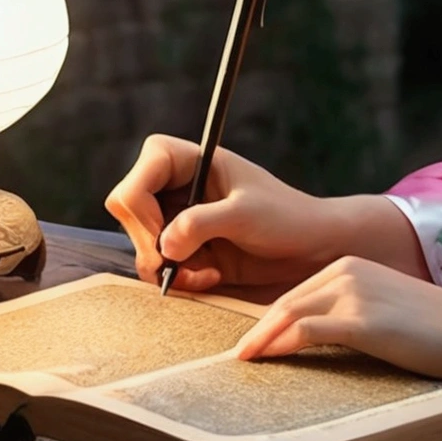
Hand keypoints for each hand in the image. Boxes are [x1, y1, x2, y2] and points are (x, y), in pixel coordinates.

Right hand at [105, 135, 345, 292]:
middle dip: (151, 243)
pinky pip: (158, 268)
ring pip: (140, 245)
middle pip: (128, 212)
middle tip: (180, 260)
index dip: (141, 205)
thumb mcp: (245, 214)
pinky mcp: (185, 250)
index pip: (138, 176)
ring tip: (206, 272)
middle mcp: (176, 187)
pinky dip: (178, 279)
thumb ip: (201, 224)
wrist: (313, 249)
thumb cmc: (287, 218)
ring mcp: (177, 220)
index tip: (168, 232)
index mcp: (189, 161)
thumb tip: (165, 247)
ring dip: (166, 267)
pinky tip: (209, 277)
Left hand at [236, 255, 441, 380]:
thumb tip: (322, 338)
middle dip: (258, 328)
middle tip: (237, 354)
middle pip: (286, 301)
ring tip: (243, 360)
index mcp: (351, 266)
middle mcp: (347, 271)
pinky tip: (267, 359)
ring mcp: (354, 293)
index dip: (270, 318)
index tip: (253, 340)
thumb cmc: (436, 327)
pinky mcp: (362, 320)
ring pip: (290, 313)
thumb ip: (353, 313)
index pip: (297, 293)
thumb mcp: (386, 308)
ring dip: (262, 338)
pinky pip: (306, 330)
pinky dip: (281, 344)